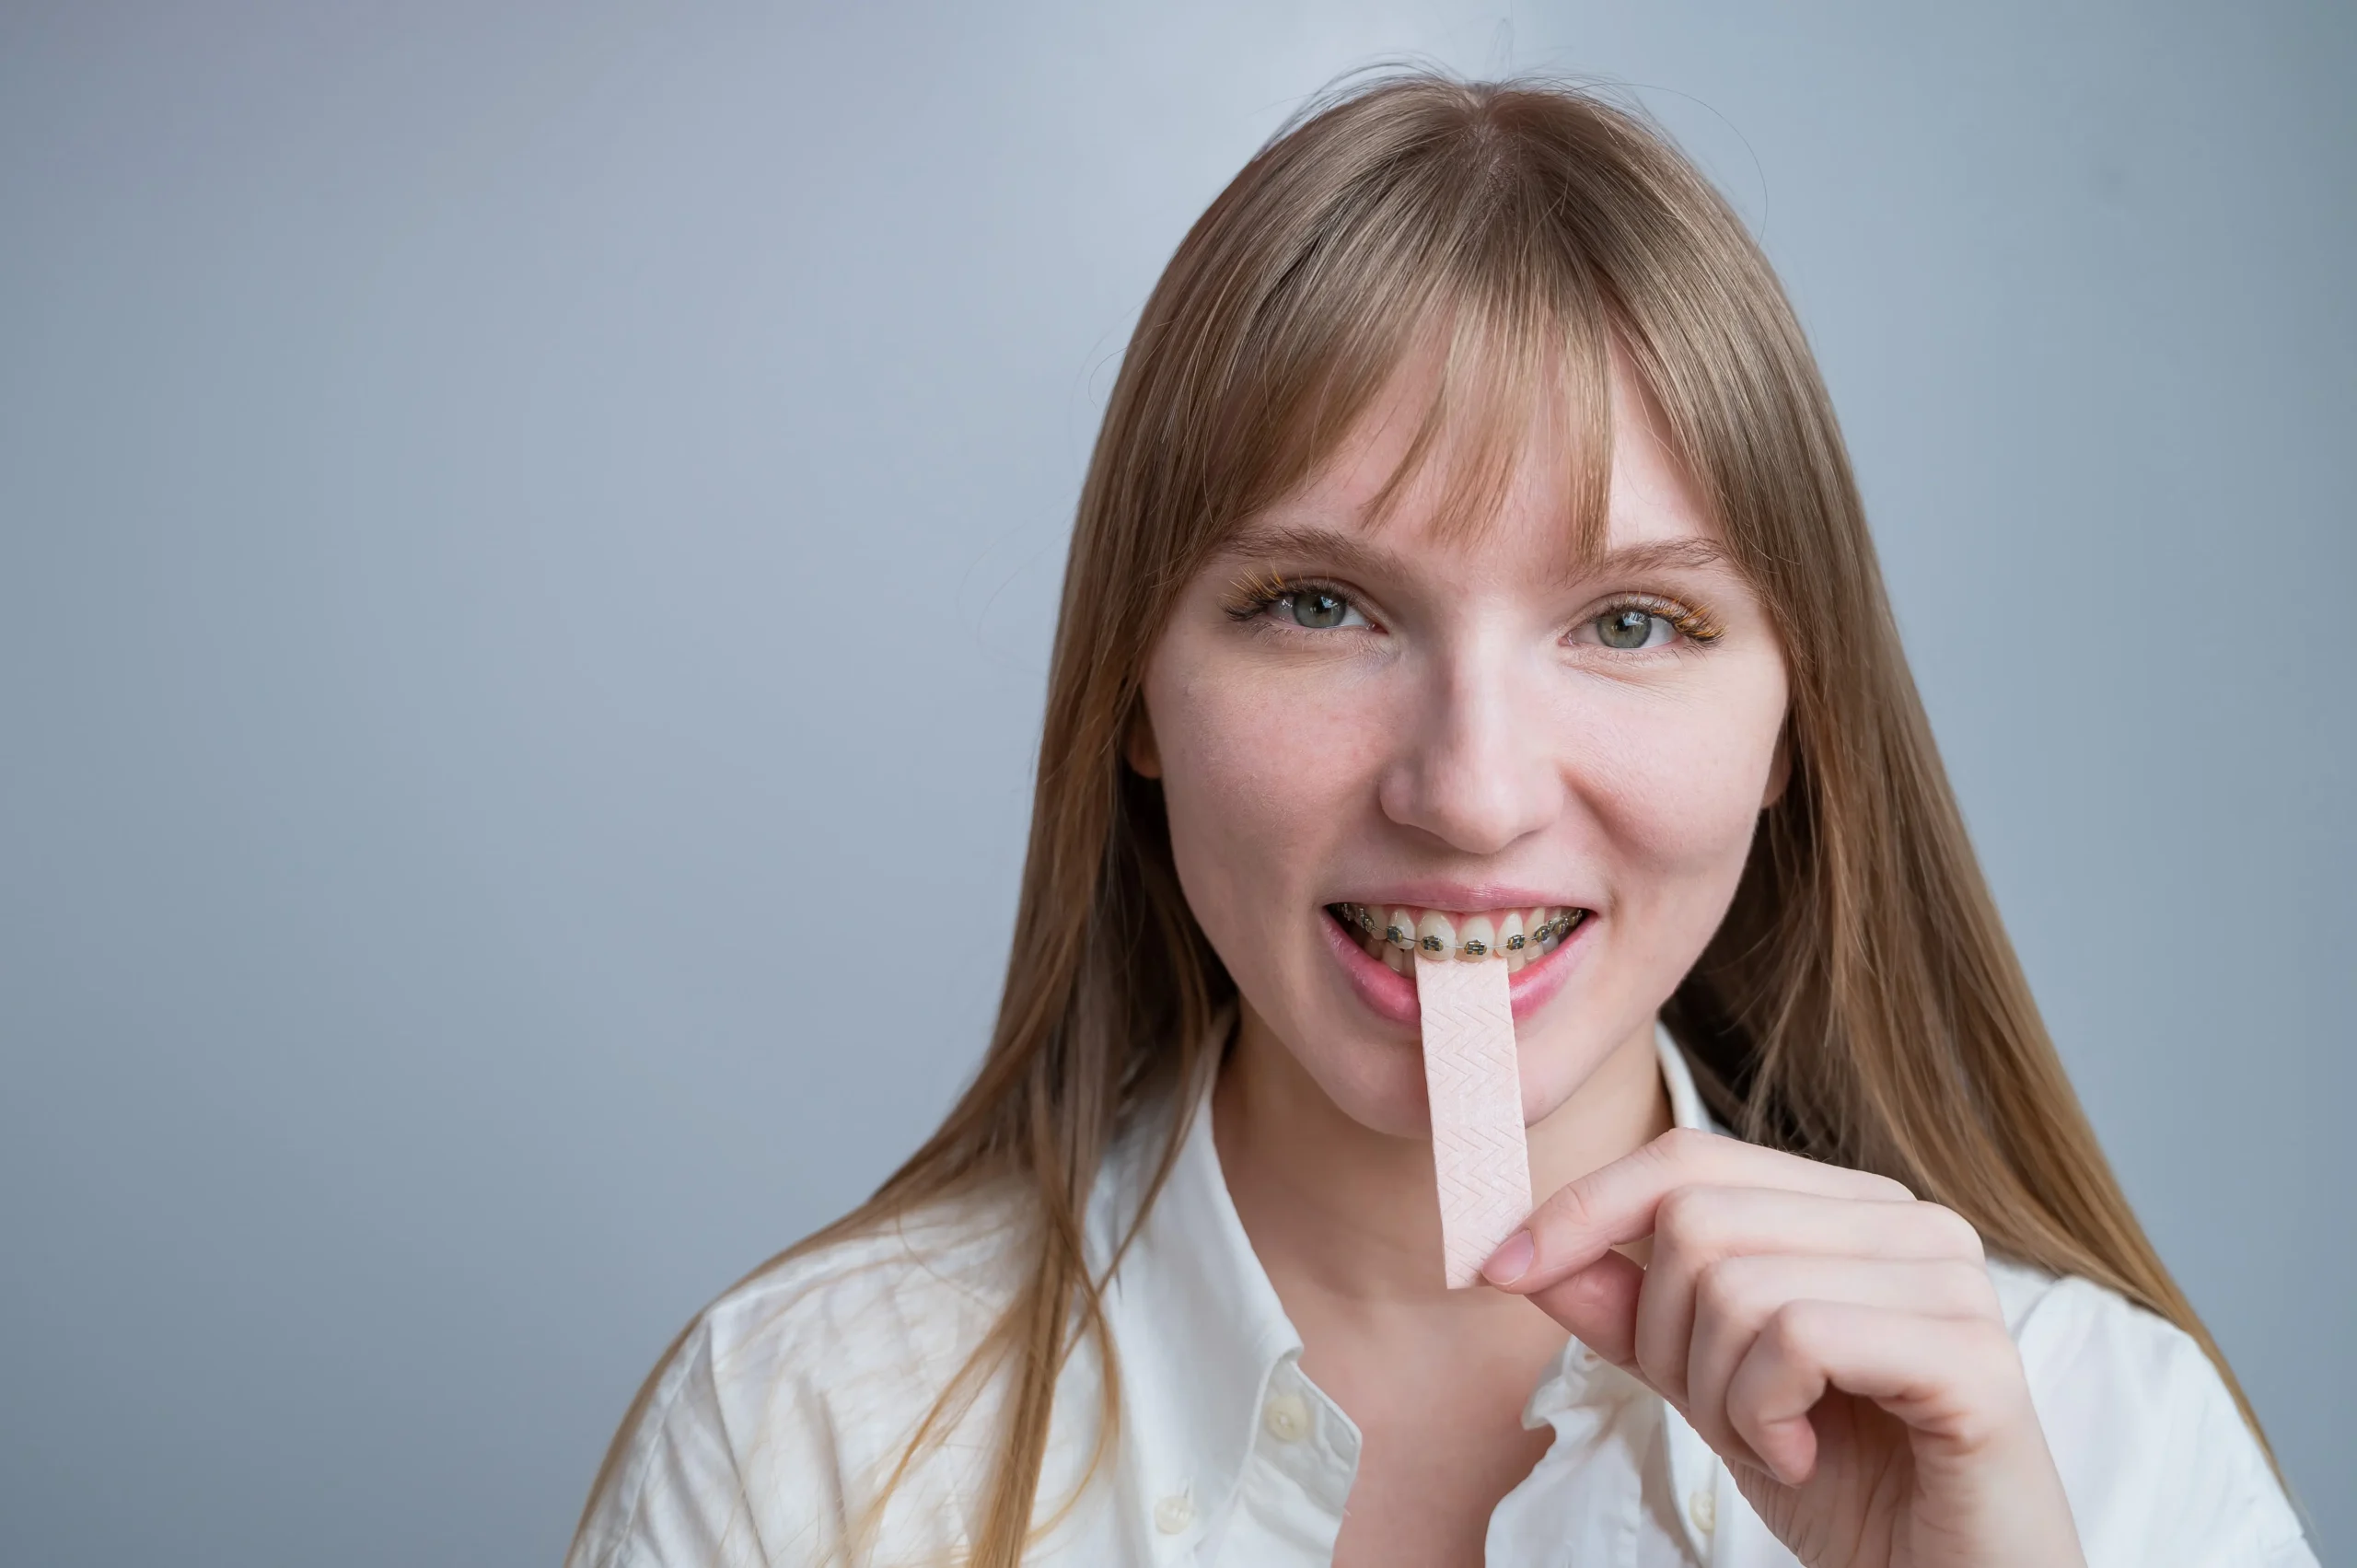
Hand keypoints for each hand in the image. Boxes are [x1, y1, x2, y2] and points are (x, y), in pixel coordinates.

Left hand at [1482, 1129, 2084, 1567]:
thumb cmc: (1848, 1490)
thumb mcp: (1708, 1389)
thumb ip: (1628, 1313)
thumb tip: (1522, 1245)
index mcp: (1851, 1209)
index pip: (1686, 1159)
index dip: (1581, 1209)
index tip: (1498, 1267)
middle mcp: (1909, 1222)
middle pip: (1697, 1218)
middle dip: (1667, 1336)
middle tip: (1724, 1415)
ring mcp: (1950, 1280)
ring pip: (1736, 1281)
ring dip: (1719, 1392)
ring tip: (1776, 1441)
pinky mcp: (1973, 1354)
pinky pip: (1798, 1338)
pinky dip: (1766, 1414)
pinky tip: (1805, 1455)